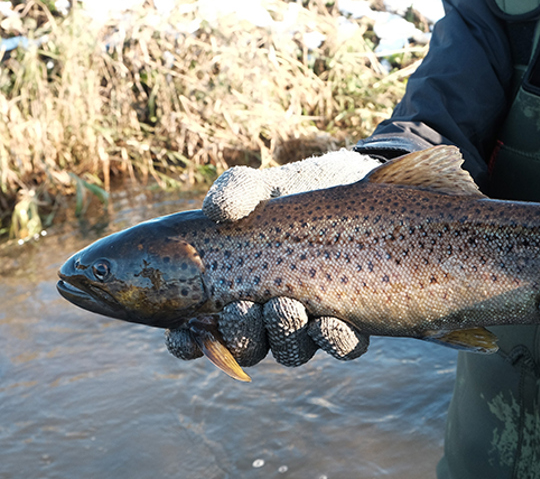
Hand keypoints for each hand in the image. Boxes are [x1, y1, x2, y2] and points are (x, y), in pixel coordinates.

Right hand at [167, 149, 380, 366]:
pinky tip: (329, 323)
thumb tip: (218, 209)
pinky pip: (344, 347)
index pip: (198, 336)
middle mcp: (267, 319)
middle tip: (243, 308)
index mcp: (231, 296)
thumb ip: (235, 193)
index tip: (185, 334)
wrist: (348, 187)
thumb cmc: (288, 195)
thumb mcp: (259, 188)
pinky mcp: (354, 320)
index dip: (186, 344)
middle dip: (242, 334)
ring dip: (285, 337)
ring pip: (291, 352)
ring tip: (285, 307)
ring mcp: (309, 324)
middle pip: (246, 349)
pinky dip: (335, 342)